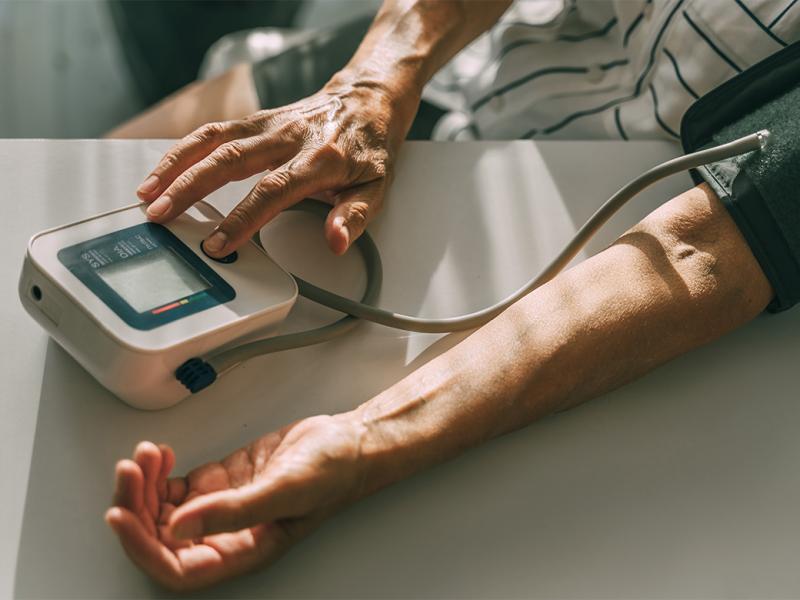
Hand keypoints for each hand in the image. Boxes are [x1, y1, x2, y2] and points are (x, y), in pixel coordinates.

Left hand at [105, 415, 366, 590]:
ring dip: (144, 485)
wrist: (348, 441)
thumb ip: (232, 512)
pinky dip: (159, 471)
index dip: (142, 549)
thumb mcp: (284, 491)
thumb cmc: (331, 472)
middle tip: (128, 471)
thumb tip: (178, 526)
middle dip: (135, 507)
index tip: (120, 516)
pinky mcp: (220, 481)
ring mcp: (220, 507)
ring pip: (162, 510)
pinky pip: (175, 486)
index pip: (176, 567)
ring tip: (145, 454)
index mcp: (242, 551)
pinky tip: (159, 452)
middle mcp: (226, 535)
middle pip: (160, 538)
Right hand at [136, 77, 416, 255]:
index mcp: (320, 159)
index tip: (218, 244)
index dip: (242, 218)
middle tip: (162, 216)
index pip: (273, 191)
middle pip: (230, 160)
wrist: (368, 99)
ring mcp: (268, 125)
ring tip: (148, 193)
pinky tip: (163, 168)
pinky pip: (214, 131)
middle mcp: (288, 137)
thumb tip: (336, 242)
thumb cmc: (370, 148)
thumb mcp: (377, 187)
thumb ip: (353, 216)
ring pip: (213, 140)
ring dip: (177, 165)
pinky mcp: (256, 119)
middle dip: (191, 189)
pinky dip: (184, 148)